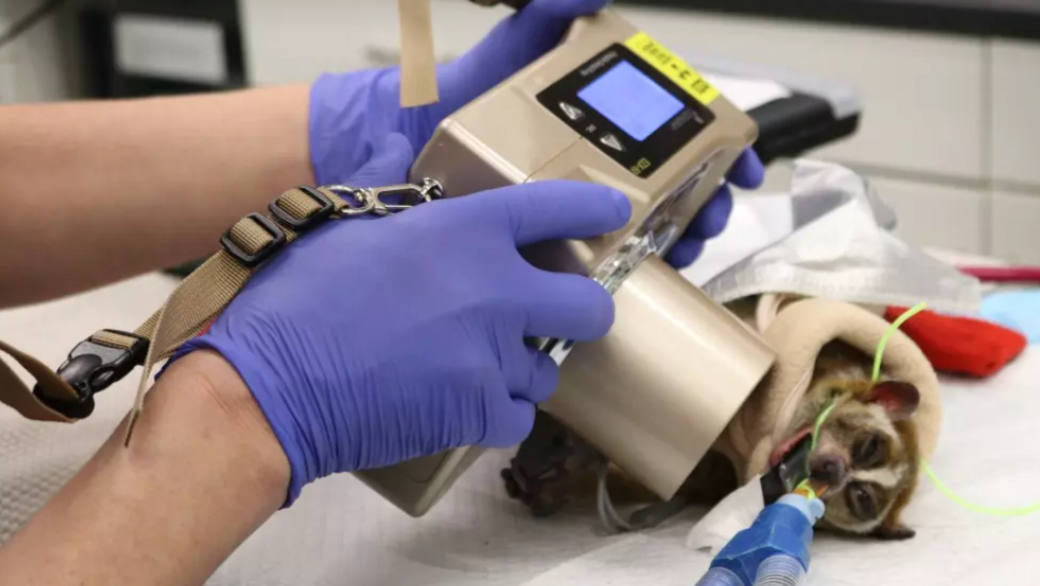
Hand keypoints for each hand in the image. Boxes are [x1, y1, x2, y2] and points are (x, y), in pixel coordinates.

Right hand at [173, 133, 630, 504]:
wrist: (268, 385)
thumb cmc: (296, 300)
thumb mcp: (337, 222)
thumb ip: (382, 184)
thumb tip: (395, 148)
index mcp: (463, 233)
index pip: (556, 208)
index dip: (596, 209)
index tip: (616, 213)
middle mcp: (494, 291)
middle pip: (589, 305)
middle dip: (582, 310)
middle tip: (558, 315)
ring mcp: (491, 356)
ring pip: (547, 370)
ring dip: (523, 369)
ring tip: (480, 366)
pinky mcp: (478, 411)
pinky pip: (519, 418)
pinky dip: (500, 415)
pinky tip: (468, 404)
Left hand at [308, 0, 761, 267]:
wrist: (406, 139)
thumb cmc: (462, 90)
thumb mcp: (514, 43)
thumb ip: (550, 14)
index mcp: (607, 118)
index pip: (683, 132)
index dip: (722, 149)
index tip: (742, 165)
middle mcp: (603, 161)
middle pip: (679, 184)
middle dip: (708, 200)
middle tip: (711, 214)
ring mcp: (579, 202)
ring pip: (652, 225)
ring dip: (682, 237)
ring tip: (686, 245)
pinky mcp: (550, 239)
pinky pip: (604, 257)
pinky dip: (634, 265)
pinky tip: (647, 271)